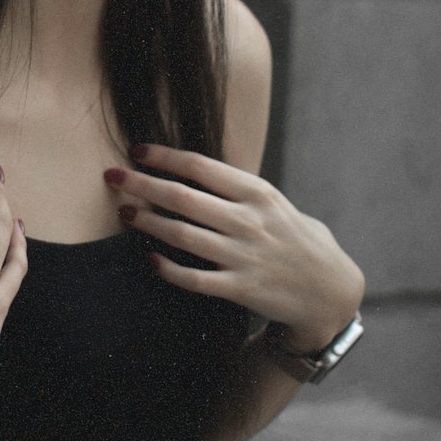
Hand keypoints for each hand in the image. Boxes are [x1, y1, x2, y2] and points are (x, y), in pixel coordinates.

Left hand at [105, 145, 363, 352]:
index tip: (136, 150)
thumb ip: (238, 189)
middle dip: (141, 184)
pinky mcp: (242, 289)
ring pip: (183, 235)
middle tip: (112, 176)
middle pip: (183, 197)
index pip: (200, 166)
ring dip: (147, 223)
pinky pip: (195, 279)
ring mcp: (245, 256)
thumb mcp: (275, 204)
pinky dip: (169, 269)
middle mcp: (250, 221)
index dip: (164, 157)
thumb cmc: (293, 238)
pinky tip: (150, 260)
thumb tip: (190, 169)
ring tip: (125, 213)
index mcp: (258, 192)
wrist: (328, 290)